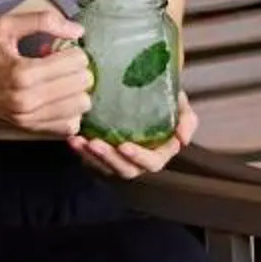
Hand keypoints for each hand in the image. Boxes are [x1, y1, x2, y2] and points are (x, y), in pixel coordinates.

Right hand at [0, 7, 90, 135]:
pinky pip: (69, 125)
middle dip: (77, 69)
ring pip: (81, 106)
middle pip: (83, 84)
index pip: (77, 61)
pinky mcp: (30, 129)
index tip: (59, 49)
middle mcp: (29, 100)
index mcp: (24, 72)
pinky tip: (57, 99)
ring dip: (76, 90)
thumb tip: (78, 31)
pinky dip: (70, 111)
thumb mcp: (5, 25)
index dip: (73, 50)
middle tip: (62, 64)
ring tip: (60, 81)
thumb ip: (43, 21)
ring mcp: (30, 118)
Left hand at [75, 95, 196, 180]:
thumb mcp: (181, 105)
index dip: (138, 157)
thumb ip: (187, 119)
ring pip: (105, 166)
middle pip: (126, 169)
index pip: (152, 162)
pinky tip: (73, 139)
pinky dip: (81, 150)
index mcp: (160, 152)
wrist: (142, 92)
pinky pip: (90, 158)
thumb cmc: (164, 100)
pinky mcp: (103, 154)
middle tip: (95, 144)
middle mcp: (139, 160)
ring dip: (92, 157)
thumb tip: (183, 139)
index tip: (124, 146)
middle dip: (110, 159)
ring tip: (80, 142)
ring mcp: (120, 159)